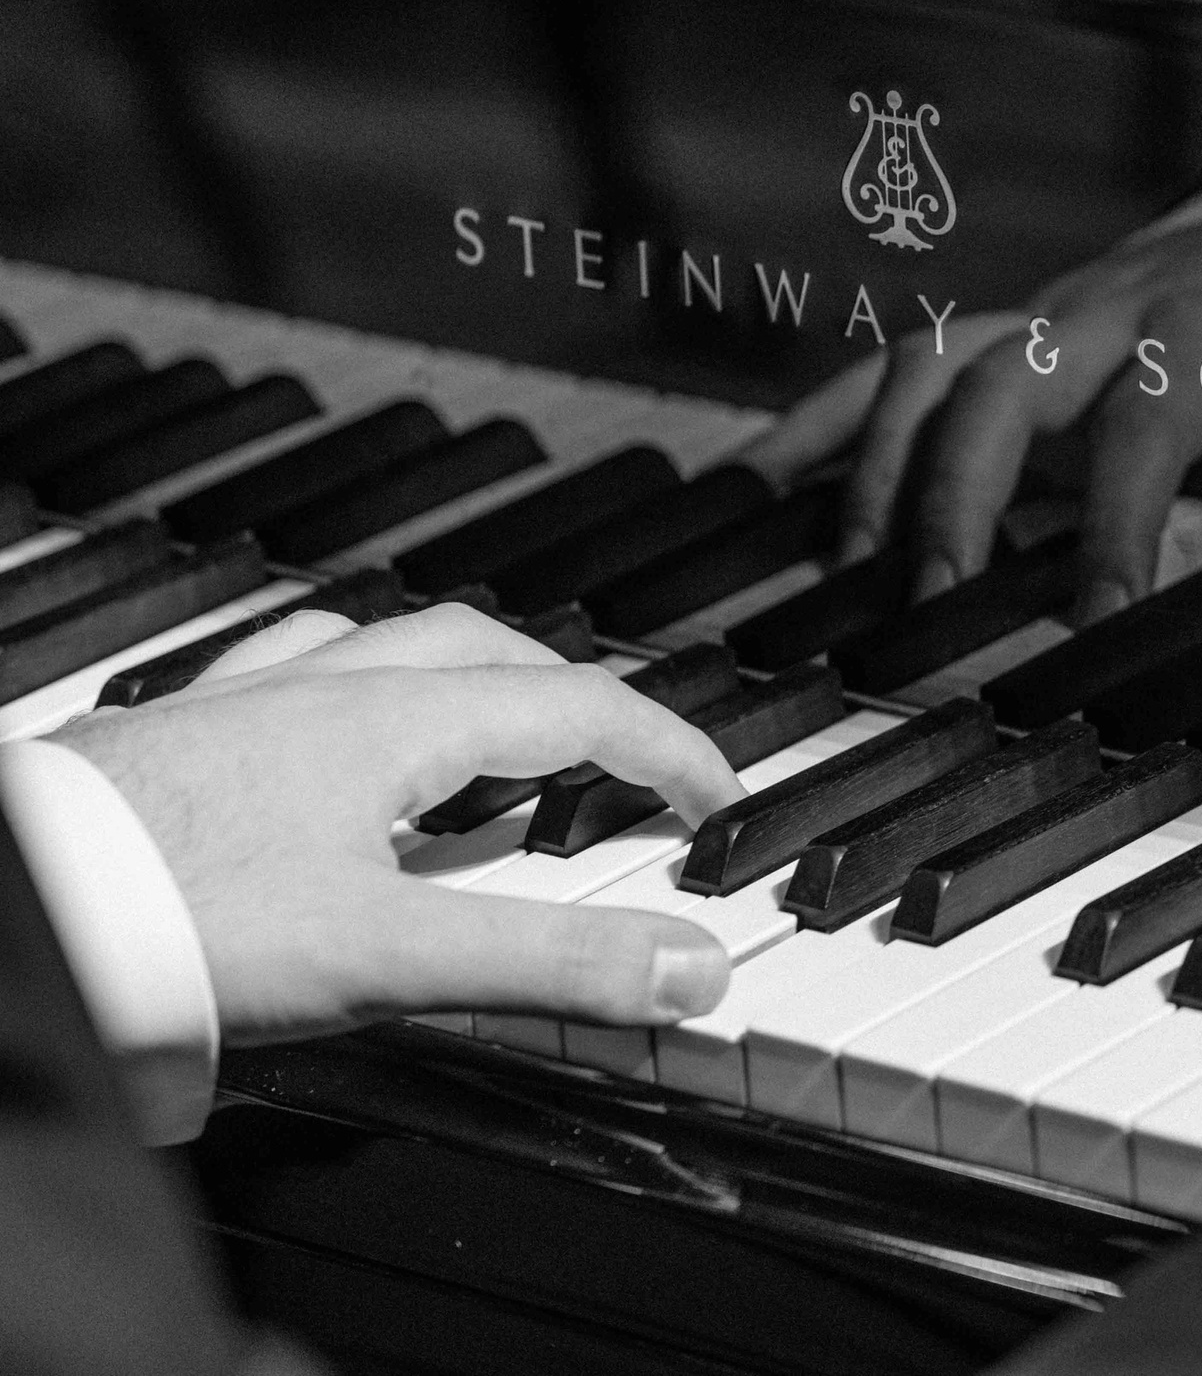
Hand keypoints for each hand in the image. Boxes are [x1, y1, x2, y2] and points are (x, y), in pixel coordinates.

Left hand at [47, 604, 746, 1044]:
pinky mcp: (170, 745)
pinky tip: (326, 737)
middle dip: (576, 704)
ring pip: (382, 651)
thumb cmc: (168, 927)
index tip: (717, 798)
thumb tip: (692, 964)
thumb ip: (553, 962)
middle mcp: (320, 690)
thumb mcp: (393, 959)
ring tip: (492, 742)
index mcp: (392, 721)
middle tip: (624, 768)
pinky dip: (345, 695)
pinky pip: (283, 678)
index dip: (668, 749)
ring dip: (462, 685)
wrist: (10, 924)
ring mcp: (238, 709)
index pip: (577, 706)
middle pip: (488, 656)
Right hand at [742, 216, 1201, 619]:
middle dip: (954, 490)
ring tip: (841, 582)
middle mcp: (1108, 309)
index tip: (1099, 618)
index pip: (1149, 420)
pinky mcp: (1007, 334)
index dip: (1120, 518)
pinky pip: (893, 362)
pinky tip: (754, 487)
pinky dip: (821, 419)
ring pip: (926, 364)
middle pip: (1001, 378)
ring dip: (873, 465)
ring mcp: (1045, 316)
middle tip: (932, 608)